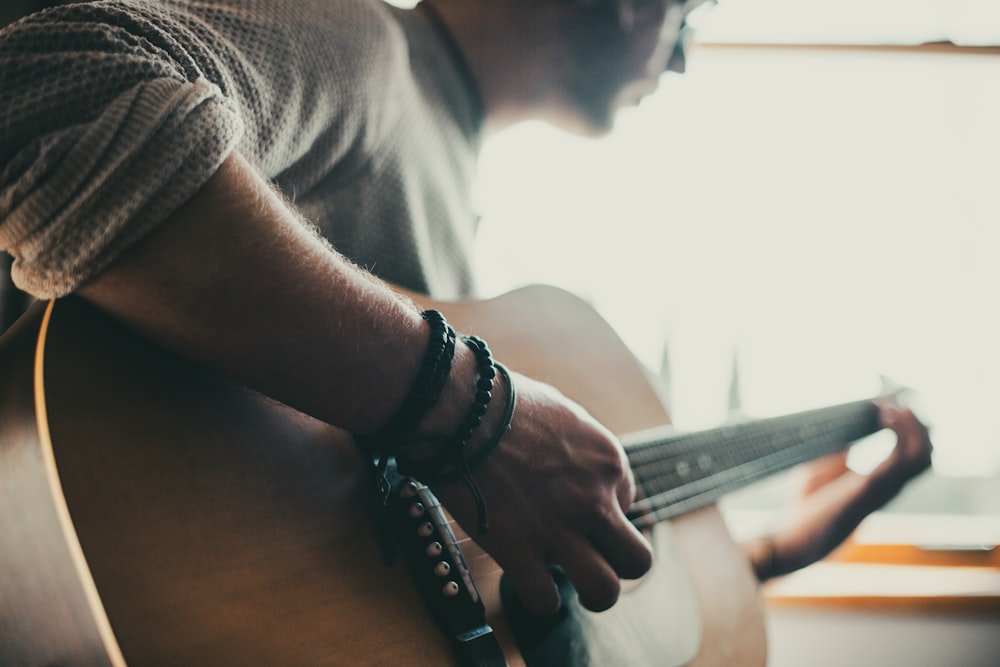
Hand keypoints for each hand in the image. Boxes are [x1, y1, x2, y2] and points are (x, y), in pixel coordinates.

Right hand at [428, 370, 653, 615]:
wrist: (461, 410)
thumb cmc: (501, 401)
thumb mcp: (561, 412)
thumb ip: (576, 444)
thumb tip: (568, 459)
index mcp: (607, 462)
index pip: (628, 504)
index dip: (601, 511)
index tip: (575, 508)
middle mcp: (594, 500)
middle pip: (637, 560)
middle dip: (618, 564)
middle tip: (593, 558)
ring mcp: (560, 529)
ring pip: (605, 590)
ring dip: (591, 593)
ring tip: (573, 585)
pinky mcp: (521, 550)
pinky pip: (545, 600)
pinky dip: (538, 599)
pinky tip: (528, 582)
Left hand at [745, 403, 932, 580]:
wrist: (789, 539)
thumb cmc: (802, 509)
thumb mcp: (821, 473)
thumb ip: (840, 456)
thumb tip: (849, 438)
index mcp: (879, 485)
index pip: (912, 457)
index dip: (909, 428)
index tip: (887, 402)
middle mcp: (887, 488)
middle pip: (925, 455)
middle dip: (917, 423)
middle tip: (893, 400)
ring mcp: (881, 490)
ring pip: (922, 456)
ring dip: (912, 425)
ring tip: (890, 405)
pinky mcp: (868, 489)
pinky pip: (900, 459)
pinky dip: (899, 433)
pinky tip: (883, 416)